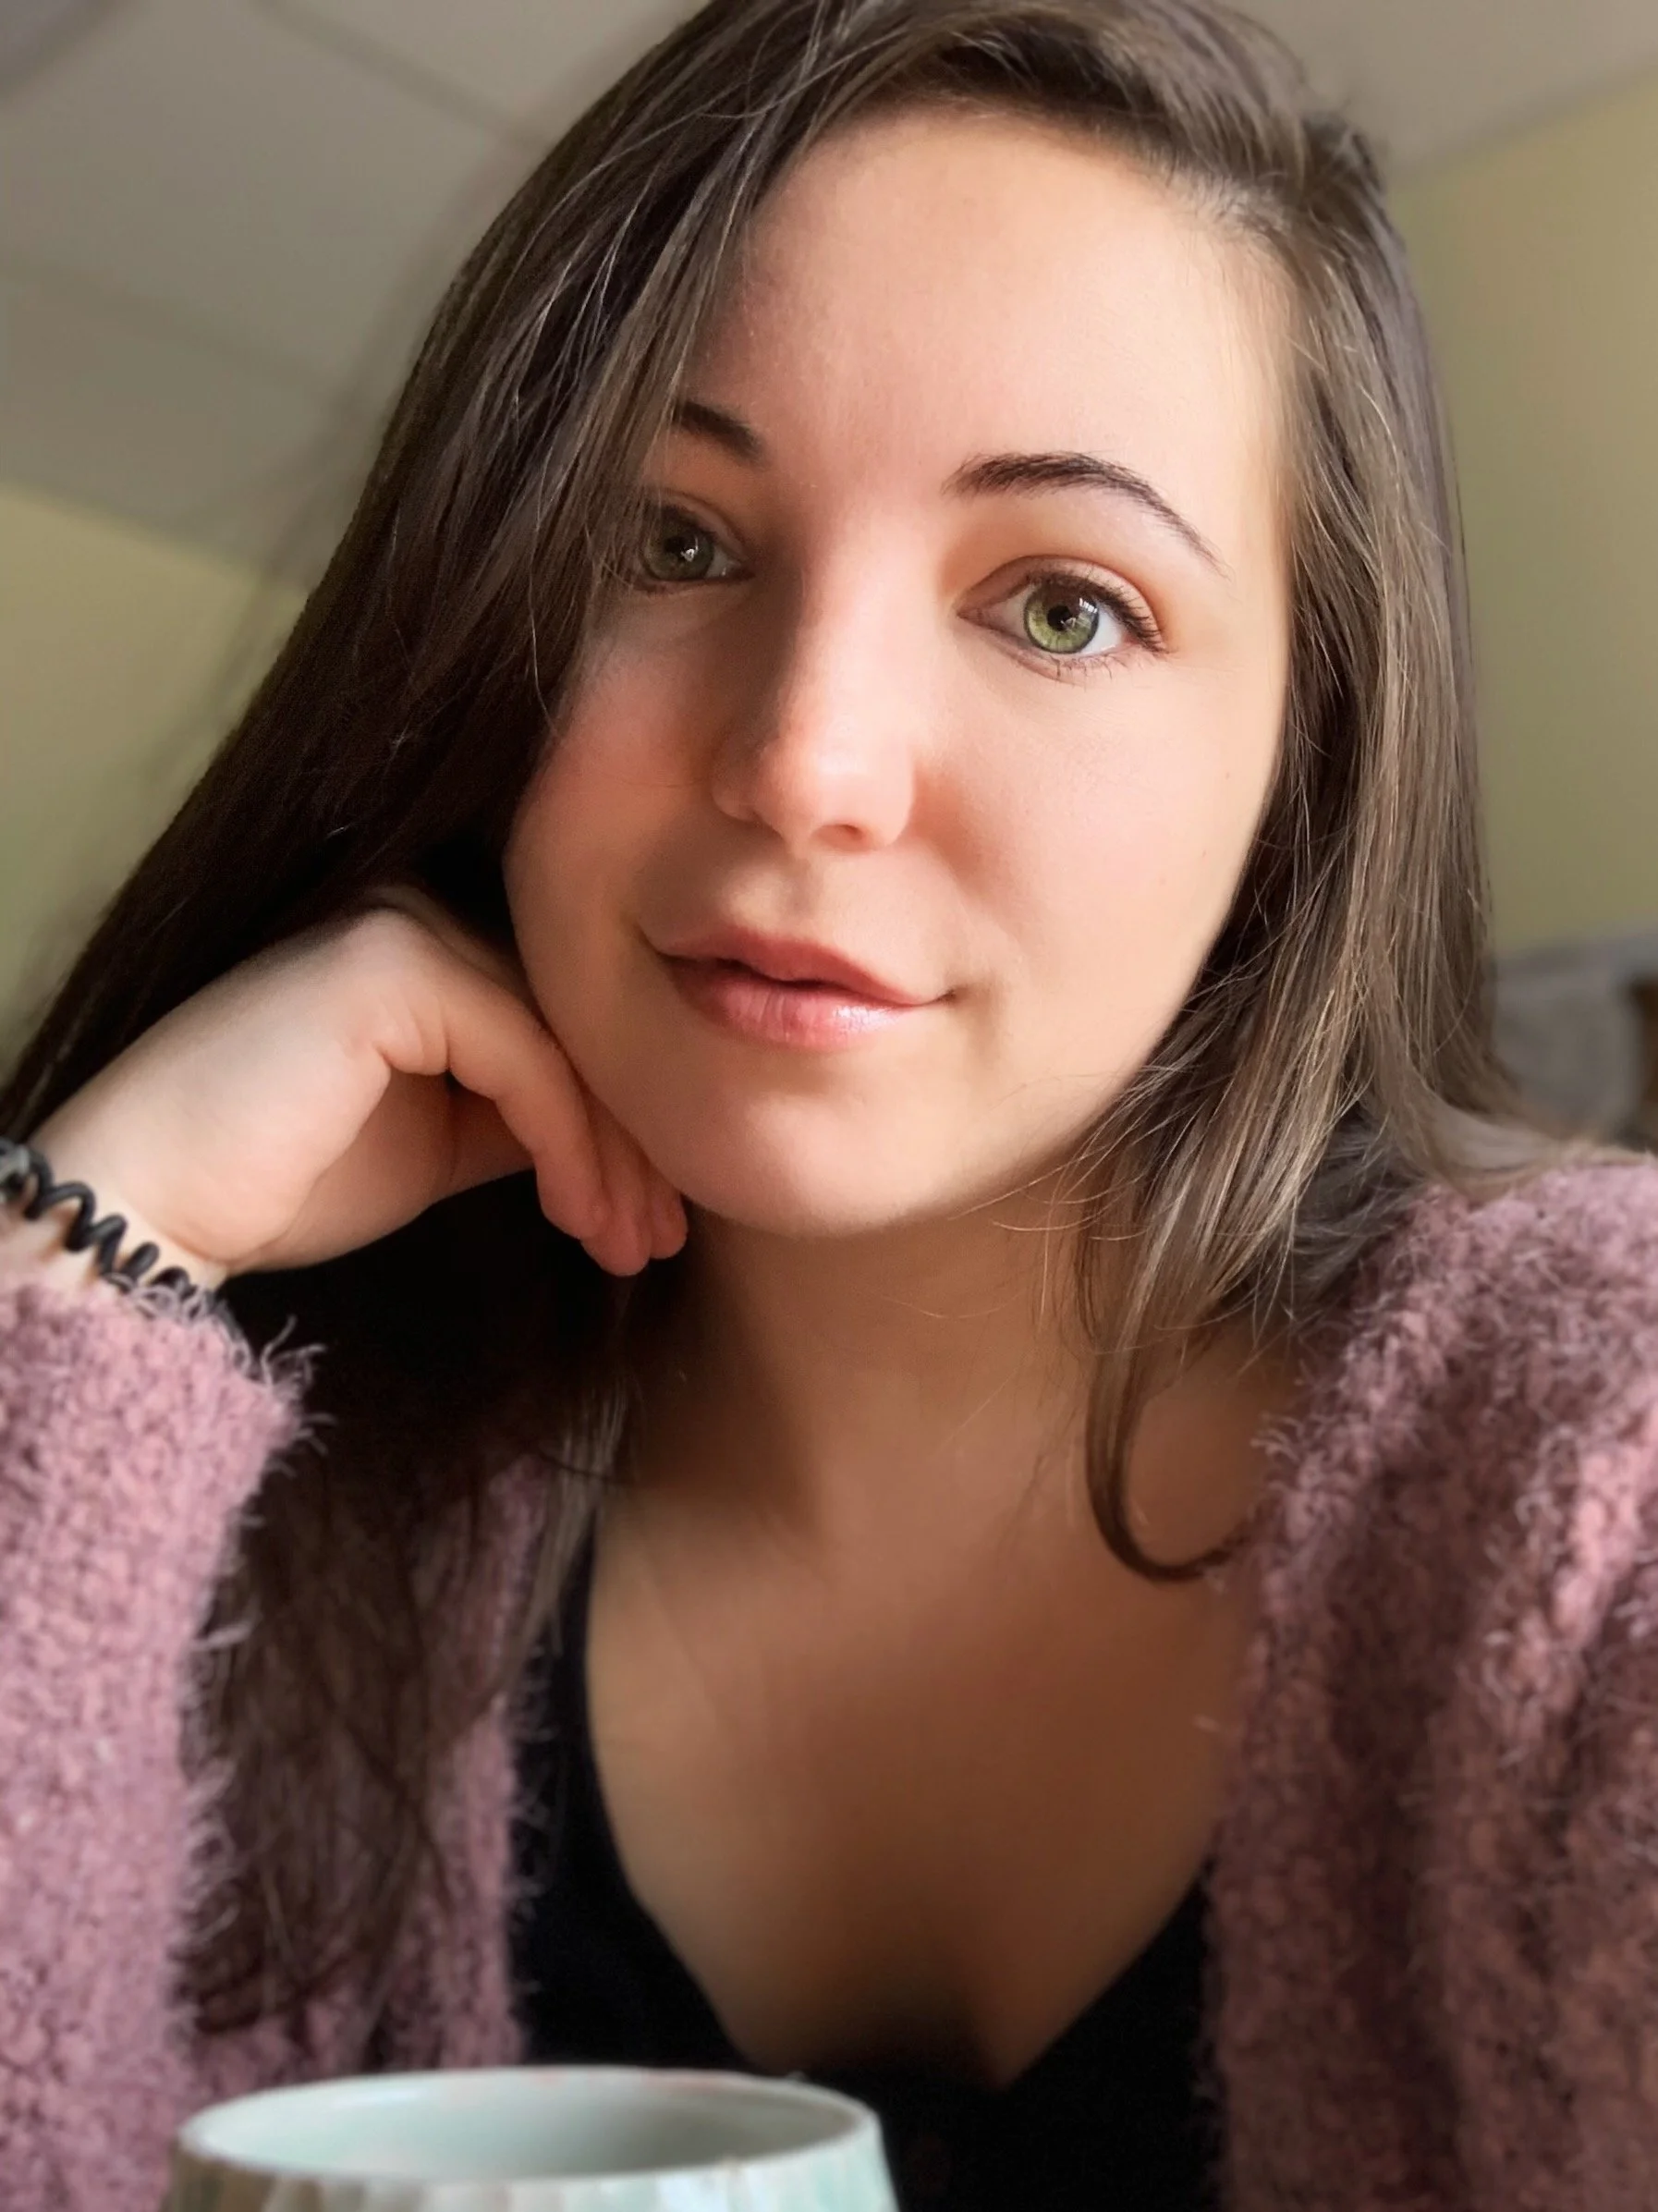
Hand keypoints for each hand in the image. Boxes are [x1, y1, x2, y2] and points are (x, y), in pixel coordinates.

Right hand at [6, 887, 685, 1290]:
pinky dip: (570, 1145)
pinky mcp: (395, 964)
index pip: (565, 1026)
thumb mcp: (439, 1144)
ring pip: (567, 1047)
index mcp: (431, 944)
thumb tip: (624, 1133)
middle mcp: (422, 912)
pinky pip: (527, 1060)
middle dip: (633, 1147)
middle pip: (578, 1029)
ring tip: (635, 1248)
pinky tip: (579, 1216)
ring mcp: (406, 925)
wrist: (153, 1203)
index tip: (659, 1221)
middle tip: (663, 1241)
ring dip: (613, 1159)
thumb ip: (521, 1115)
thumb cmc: (280, 1180)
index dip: (624, 1124)